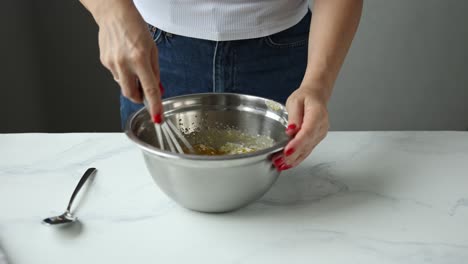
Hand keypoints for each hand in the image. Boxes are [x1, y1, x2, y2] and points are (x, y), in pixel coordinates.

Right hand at [95, 1, 162, 122]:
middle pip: (132, 94)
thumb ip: (155, 71)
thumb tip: (157, 88)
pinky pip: (116, 75)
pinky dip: (123, 73)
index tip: (157, 116)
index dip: (155, 105)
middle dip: (139, 98)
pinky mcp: (104, 62)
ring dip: (131, 83)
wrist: (114, 14)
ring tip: (134, 66)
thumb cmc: (135, 28)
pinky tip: (124, 59)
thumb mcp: (152, 49)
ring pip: (123, 85)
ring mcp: (112, 63)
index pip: (150, 89)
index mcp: (139, 59)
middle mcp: (124, 63)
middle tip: (144, 93)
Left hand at [273, 83, 329, 170]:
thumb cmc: (305, 97)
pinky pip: (307, 151)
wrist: (316, 97)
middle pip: (307, 144)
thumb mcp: (295, 101)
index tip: (287, 151)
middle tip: (278, 161)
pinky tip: (287, 164)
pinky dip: (297, 159)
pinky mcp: (315, 140)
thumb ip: (294, 116)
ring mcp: (319, 135)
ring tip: (279, 164)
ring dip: (293, 159)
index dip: (297, 143)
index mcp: (317, 114)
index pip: (307, 132)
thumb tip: (291, 130)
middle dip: (292, 155)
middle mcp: (321, 127)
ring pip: (307, 150)